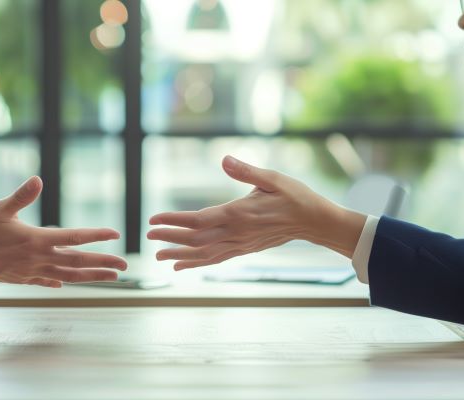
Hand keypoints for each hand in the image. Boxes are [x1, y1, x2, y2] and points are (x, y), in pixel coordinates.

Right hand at [0, 177, 126, 287]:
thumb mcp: (0, 209)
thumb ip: (21, 196)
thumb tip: (38, 180)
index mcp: (37, 240)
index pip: (73, 237)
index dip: (96, 235)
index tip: (114, 234)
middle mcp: (40, 259)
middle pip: (78, 261)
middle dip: (103, 263)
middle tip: (125, 266)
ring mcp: (35, 272)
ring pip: (70, 276)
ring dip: (92, 276)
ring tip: (112, 278)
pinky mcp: (26, 279)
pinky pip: (49, 282)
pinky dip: (63, 281)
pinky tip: (69, 283)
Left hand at [147, 156, 364, 269]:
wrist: (314, 222)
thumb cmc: (294, 196)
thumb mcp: (272, 178)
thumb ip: (245, 171)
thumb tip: (224, 160)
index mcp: (238, 214)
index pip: (197, 220)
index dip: (173, 221)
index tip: (153, 220)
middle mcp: (236, 233)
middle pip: (195, 240)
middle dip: (170, 239)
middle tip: (148, 236)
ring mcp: (240, 245)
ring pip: (203, 255)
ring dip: (180, 256)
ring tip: (159, 257)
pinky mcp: (244, 250)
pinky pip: (215, 260)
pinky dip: (196, 264)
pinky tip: (182, 266)